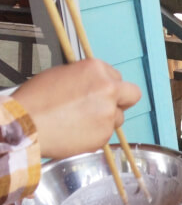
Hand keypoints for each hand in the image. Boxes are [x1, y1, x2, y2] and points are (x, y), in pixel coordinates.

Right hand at [13, 59, 141, 158]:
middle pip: (132, 95)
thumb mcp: (62, 74)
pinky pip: (106, 134)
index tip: (98, 91)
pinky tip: (76, 132)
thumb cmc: (37, 98)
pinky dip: (95, 134)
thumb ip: (86, 78)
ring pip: (118, 117)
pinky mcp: (105, 135)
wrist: (26, 124)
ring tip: (80, 122)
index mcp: (97, 69)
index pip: (117, 77)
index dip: (108, 85)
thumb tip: (95, 84)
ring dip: (106, 120)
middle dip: (122, 100)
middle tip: (106, 106)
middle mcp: (108, 89)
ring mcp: (109, 113)